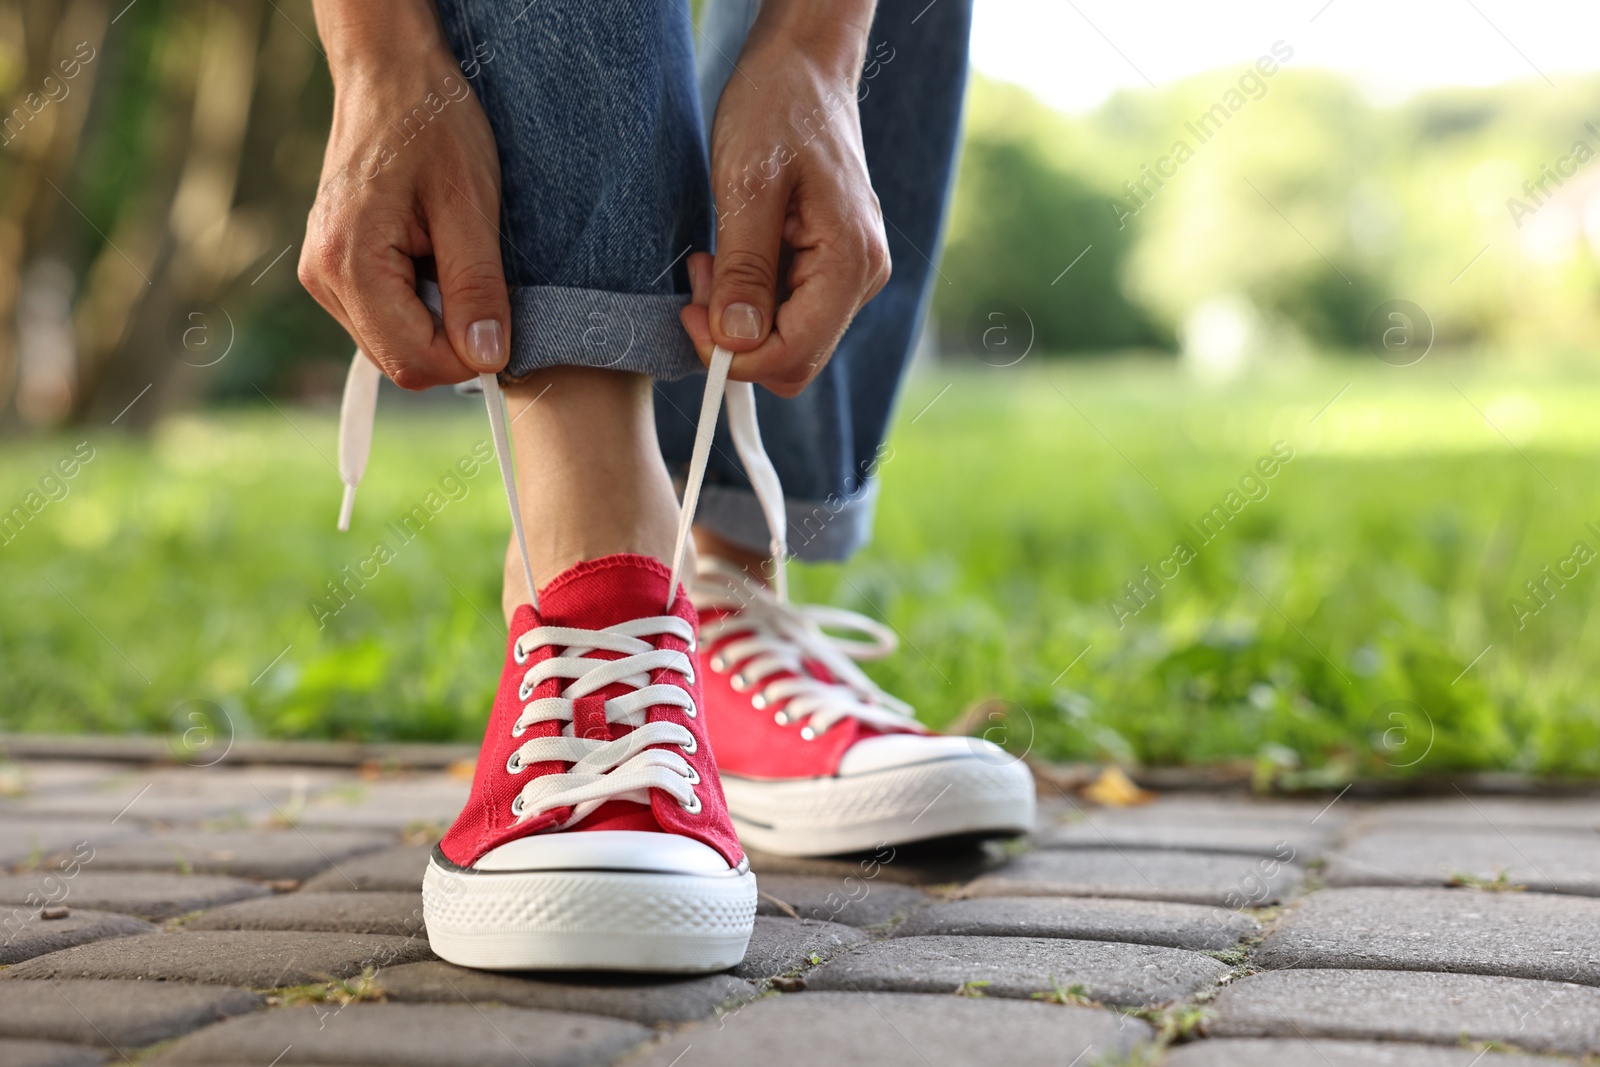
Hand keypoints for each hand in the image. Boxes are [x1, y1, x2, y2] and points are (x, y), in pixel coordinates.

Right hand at [299, 4, 507, 389]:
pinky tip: (433, 261)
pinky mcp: (334, 271)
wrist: (391, 77)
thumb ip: (476, 287)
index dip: (466, 358)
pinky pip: (385, 320)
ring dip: (436, 321)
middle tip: (478, 282)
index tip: (501, 324)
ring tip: (450, 258)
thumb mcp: (470, 205)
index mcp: (348, 262)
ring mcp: (323, 276)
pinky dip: (421, 306)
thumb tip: (487, 357)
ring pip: (393, 345)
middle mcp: (323, 277)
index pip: (412, 360)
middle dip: (450, 340)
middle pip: (400, 360)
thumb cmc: (432, 126)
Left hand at [680, 2, 889, 397]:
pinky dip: (749, 297)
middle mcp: (861, 278)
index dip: (735, 356)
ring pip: (786, 338)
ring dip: (738, 315)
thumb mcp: (746, 186)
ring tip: (711, 259)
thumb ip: (745, 270)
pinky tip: (729, 255)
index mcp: (851, 263)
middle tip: (698, 284)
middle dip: (735, 337)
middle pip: (793, 357)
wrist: (802, 67)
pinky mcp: (830, 267)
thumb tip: (737, 342)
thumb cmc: (778, 109)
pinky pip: (786, 310)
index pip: (794, 355)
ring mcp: (849, 274)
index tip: (691, 317)